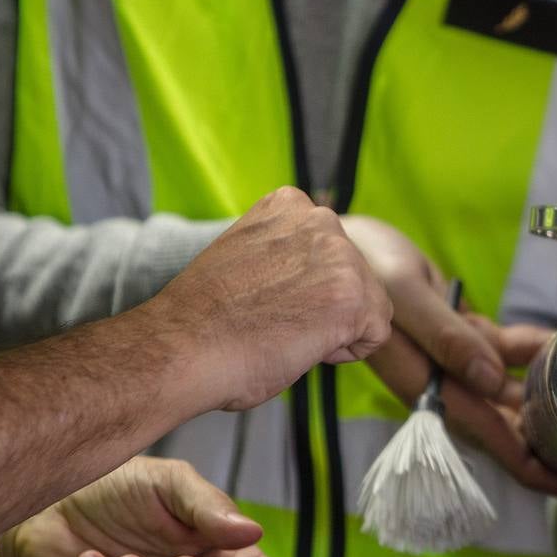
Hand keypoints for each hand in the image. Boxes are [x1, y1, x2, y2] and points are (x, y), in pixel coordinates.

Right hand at [146, 187, 393, 411]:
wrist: (182, 348)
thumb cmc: (205, 317)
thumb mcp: (250, 254)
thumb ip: (287, 251)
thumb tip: (312, 273)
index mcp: (290, 204)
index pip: (331, 254)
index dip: (305, 288)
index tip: (265, 297)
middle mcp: (320, 219)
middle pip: (356, 277)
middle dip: (326, 307)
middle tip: (276, 319)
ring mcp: (340, 256)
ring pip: (369, 305)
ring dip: (334, 329)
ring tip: (285, 330)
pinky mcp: (354, 296)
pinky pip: (375, 335)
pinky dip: (344, 352)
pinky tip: (301, 344)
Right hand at [341, 214, 556, 495]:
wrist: (341, 240)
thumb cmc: (364, 264)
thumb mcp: (405, 296)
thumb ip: (448, 339)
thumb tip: (494, 382)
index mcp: (428, 384)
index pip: (488, 433)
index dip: (528, 463)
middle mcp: (444, 380)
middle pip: (506, 419)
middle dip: (548, 437)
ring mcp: (453, 358)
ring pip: (510, 385)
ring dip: (548, 390)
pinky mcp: (458, 332)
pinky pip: (503, 349)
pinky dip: (532, 347)